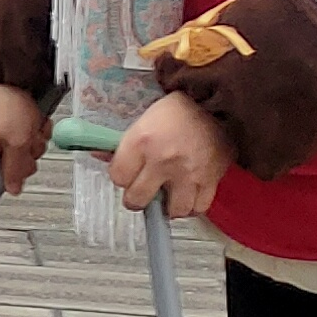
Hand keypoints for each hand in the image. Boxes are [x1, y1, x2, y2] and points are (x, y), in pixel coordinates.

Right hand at [0, 83, 47, 222]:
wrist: (12, 75)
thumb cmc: (10, 104)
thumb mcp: (19, 143)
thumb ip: (17, 170)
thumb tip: (13, 187)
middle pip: (4, 176)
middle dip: (23, 163)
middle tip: (28, 144)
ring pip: (17, 161)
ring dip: (30, 147)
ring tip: (31, 128)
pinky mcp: (0, 132)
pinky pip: (21, 146)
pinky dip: (31, 136)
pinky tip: (33, 123)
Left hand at [108, 92, 234, 221]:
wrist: (216, 105)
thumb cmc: (177, 111)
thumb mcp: (143, 119)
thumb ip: (123, 143)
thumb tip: (100, 156)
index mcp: (141, 141)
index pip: (118, 177)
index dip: (120, 177)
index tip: (126, 174)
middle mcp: (163, 161)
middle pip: (138, 199)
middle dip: (136, 199)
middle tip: (141, 192)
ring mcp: (189, 173)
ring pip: (171, 210)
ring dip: (167, 207)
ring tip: (166, 197)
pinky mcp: (212, 179)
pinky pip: (199, 207)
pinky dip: (191, 207)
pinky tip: (186, 197)